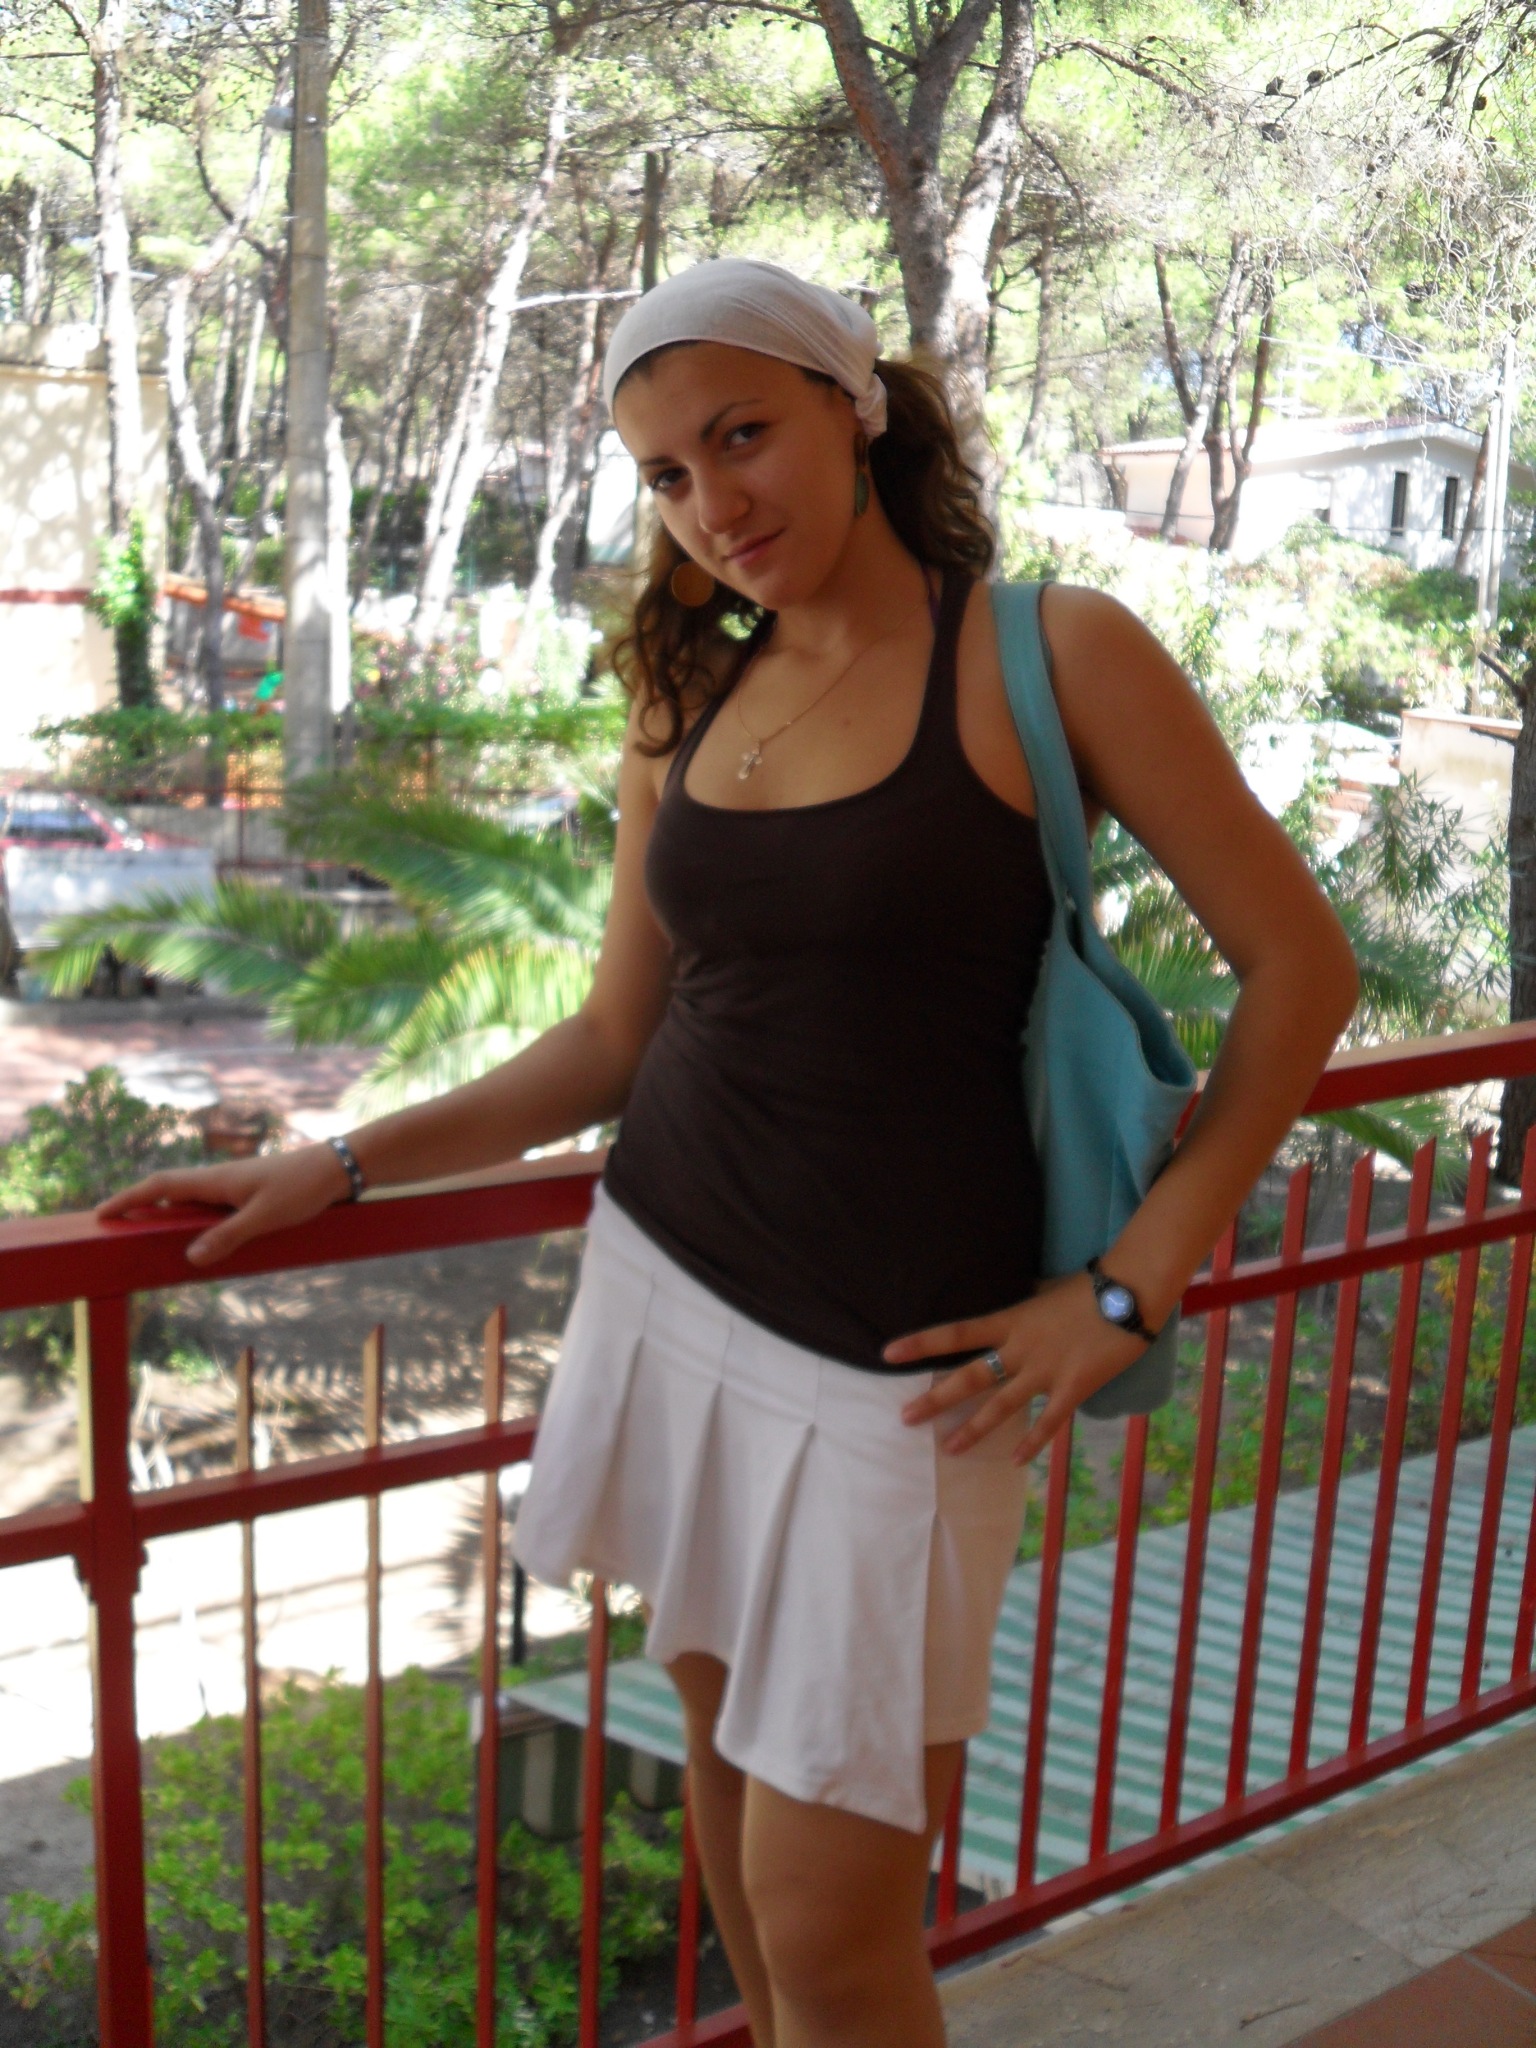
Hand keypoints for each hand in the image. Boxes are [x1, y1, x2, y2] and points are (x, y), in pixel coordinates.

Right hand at [96, 1144, 355, 1266]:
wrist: (338, 1167)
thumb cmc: (302, 1188)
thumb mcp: (264, 1217)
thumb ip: (228, 1236)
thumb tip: (191, 1256)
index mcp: (215, 1180)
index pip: (160, 1186)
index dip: (129, 1199)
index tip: (102, 1212)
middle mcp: (219, 1179)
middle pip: (169, 1191)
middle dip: (140, 1206)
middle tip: (115, 1224)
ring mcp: (234, 1185)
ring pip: (191, 1199)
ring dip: (167, 1212)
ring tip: (147, 1233)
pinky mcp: (250, 1192)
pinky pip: (211, 1206)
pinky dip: (194, 1218)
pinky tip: (198, 1235)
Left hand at [883, 1274, 1149, 1464]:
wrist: (1129, 1293)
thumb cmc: (1089, 1287)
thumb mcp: (1045, 1291)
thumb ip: (1025, 1307)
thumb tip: (1014, 1304)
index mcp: (1010, 1320)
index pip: (955, 1333)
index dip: (921, 1343)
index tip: (888, 1353)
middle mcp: (1020, 1349)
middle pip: (969, 1377)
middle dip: (935, 1399)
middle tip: (905, 1417)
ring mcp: (1045, 1371)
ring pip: (1001, 1406)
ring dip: (973, 1429)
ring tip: (948, 1448)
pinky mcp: (1073, 1388)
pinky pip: (1048, 1422)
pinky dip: (1032, 1443)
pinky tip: (1015, 1461)